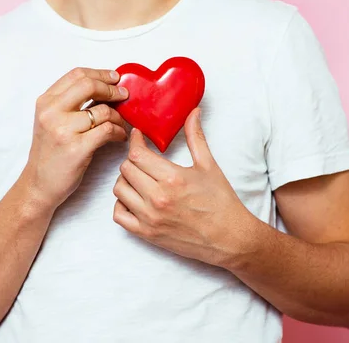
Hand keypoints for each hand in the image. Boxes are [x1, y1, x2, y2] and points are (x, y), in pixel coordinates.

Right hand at [23, 67, 128, 211]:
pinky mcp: (76, 148)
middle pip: (89, 85)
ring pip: (103, 110)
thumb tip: (104, 88)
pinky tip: (119, 137)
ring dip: (119, 117)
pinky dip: (119, 132)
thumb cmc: (50, 154)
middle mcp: (51, 112)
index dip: (100, 74)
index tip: (115, 78)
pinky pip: (107, 130)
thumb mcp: (51, 122)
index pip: (76, 75)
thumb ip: (70, 104)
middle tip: (124, 96)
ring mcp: (63, 130)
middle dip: (112, 89)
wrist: (38, 185)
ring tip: (122, 125)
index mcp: (45, 102)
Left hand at [112, 108, 252, 267]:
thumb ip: (196, 136)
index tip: (138, 136)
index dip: (135, 141)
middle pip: (125, 169)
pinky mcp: (147, 233)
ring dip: (125, 180)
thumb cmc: (221, 202)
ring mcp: (150, 218)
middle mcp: (157, 198)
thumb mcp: (209, 165)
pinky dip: (122, 204)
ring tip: (139, 177)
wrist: (229, 238)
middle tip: (142, 157)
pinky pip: (119, 215)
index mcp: (172, 178)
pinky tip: (135, 198)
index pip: (137, 154)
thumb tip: (193, 112)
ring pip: (119, 190)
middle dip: (132, 159)